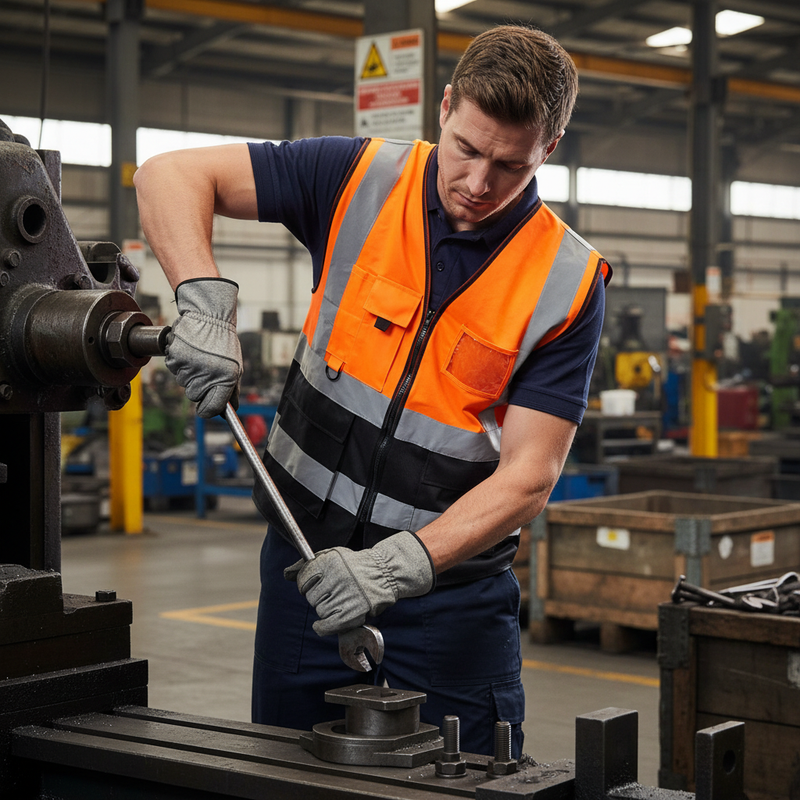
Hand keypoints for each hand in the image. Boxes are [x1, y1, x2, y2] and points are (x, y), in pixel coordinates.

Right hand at [166, 278, 242, 417]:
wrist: (209, 316)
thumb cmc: (224, 343)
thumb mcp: (236, 367)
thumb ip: (233, 390)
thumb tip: (231, 409)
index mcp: (225, 379)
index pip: (211, 408)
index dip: (209, 409)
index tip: (208, 407)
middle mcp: (206, 374)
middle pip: (194, 396)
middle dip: (199, 387)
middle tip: (206, 371)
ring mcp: (189, 366)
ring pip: (183, 382)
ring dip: (190, 373)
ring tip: (199, 356)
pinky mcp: (175, 357)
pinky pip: (174, 369)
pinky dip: (180, 362)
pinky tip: (190, 351)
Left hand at [285, 531, 434, 636]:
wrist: (385, 574)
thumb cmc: (354, 566)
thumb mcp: (332, 555)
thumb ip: (307, 564)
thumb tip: (286, 574)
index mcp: (330, 561)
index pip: (303, 578)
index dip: (305, 584)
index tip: (314, 585)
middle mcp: (337, 577)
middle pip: (310, 596)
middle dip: (317, 597)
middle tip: (332, 593)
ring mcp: (344, 595)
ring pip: (319, 610)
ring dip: (326, 609)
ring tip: (340, 601)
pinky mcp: (352, 612)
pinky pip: (325, 626)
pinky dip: (322, 627)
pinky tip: (323, 624)